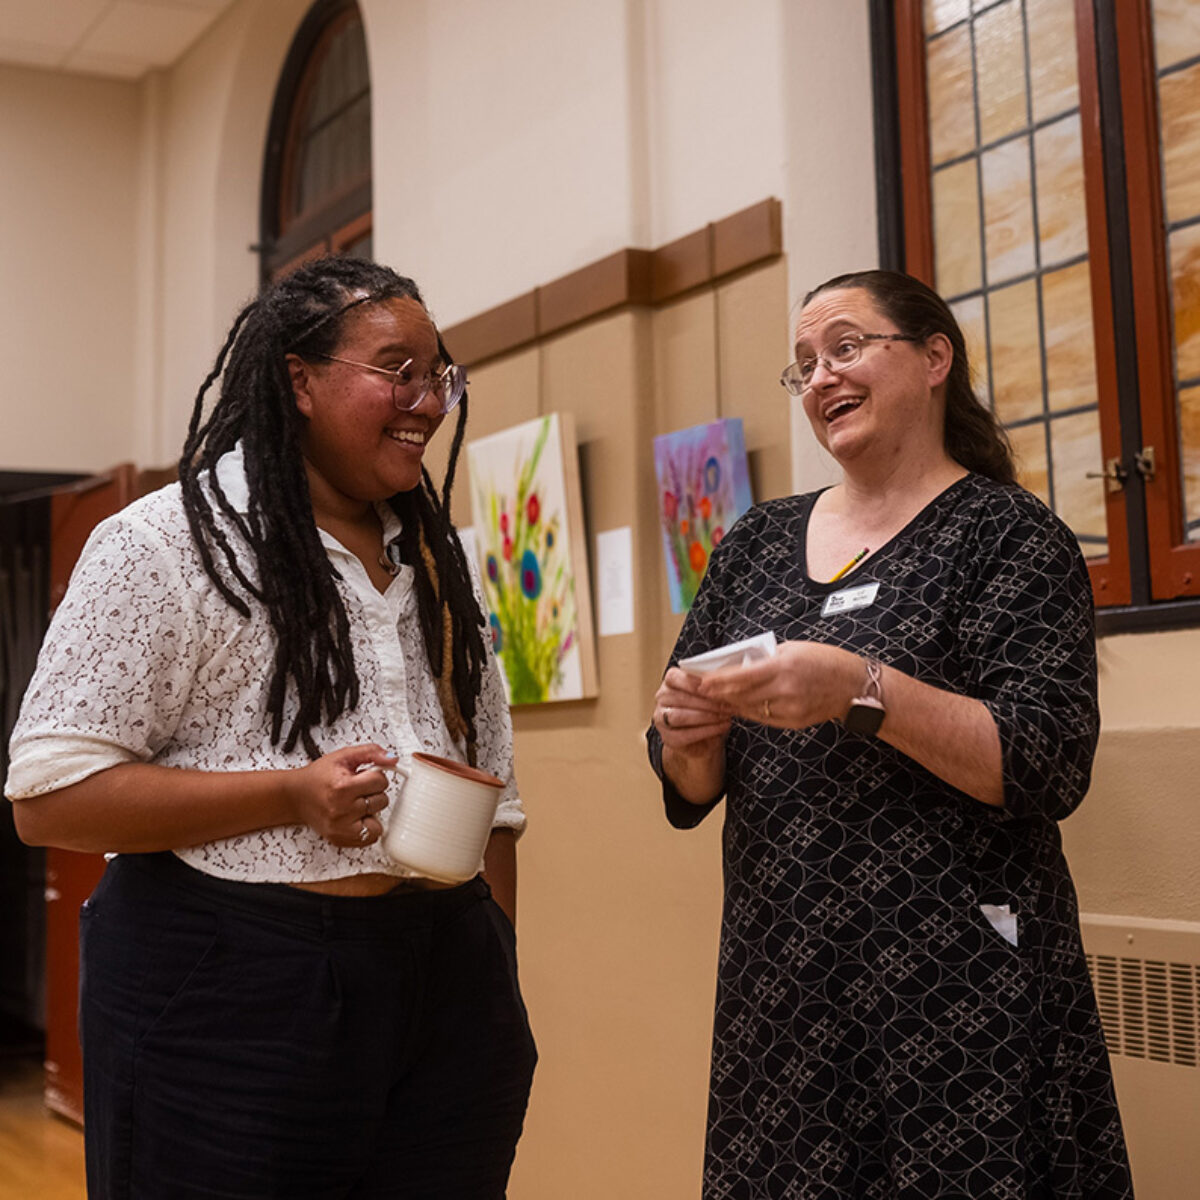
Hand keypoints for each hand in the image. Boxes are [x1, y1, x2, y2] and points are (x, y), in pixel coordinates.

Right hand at [286, 744, 397, 846]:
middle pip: (381, 801)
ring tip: (356, 804)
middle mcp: (341, 809)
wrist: (295, 796)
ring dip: (371, 811)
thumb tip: (393, 759)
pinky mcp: (340, 839)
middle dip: (373, 793)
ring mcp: (340, 827)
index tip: (364, 776)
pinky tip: (356, 817)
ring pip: (379, 821)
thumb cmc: (318, 777)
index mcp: (342, 787)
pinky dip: (367, 828)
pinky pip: (370, 838)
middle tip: (357, 790)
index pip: (381, 781)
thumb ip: (370, 753)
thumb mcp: (343, 757)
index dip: (375, 776)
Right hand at [654, 666, 732, 752]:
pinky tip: (721, 727)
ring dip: (706, 716)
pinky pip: (685, 734)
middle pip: (681, 698)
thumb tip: (725, 681)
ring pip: (680, 716)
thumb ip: (713, 686)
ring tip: (725, 716)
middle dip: (707, 702)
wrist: (703, 739)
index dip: (693, 682)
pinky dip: (706, 731)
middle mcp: (662, 697)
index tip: (713, 686)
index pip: (675, 678)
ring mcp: (661, 718)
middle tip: (727, 705)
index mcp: (671, 681)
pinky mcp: (667, 737)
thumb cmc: (708, 709)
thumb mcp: (712, 693)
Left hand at [696, 641, 860, 729]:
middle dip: (720, 694)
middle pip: (742, 696)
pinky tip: (740, 707)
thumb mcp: (793, 650)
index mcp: (783, 667)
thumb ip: (767, 659)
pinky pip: (765, 718)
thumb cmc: (825, 661)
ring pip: (751, 709)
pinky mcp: (794, 722)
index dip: (719, 681)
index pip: (742, 677)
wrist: (854, 686)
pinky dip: (750, 711)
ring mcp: (790, 709)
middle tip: (704, 691)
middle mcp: (785, 690)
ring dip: (732, 704)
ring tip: (718, 699)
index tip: (704, 681)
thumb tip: (742, 666)